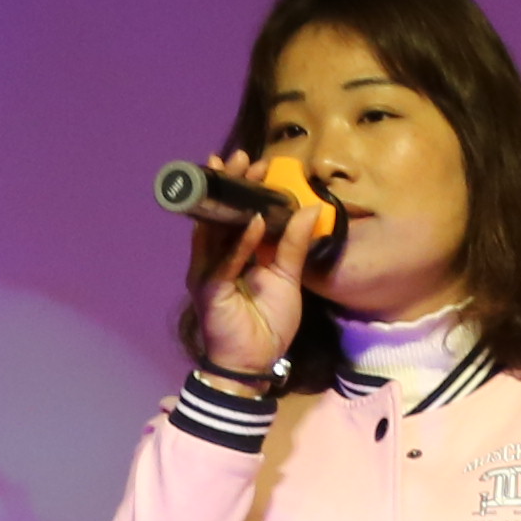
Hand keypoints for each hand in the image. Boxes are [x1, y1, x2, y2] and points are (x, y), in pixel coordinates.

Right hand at [179, 148, 333, 377]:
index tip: (256, 164)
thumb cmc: (268, 323)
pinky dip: (239, 240)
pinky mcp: (210, 288)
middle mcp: (216, 257)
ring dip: (227, 200)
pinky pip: (225, 260)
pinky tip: (251, 220)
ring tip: (240, 173)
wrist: (255, 363)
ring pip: (215, 228)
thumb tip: (311, 208)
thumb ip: (294, 244)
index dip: (243, 188)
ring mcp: (209, 271)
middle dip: (228, 184)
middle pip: (220, 213)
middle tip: (241, 158)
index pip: (235, 212)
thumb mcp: (288, 277)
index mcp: (234, 253)